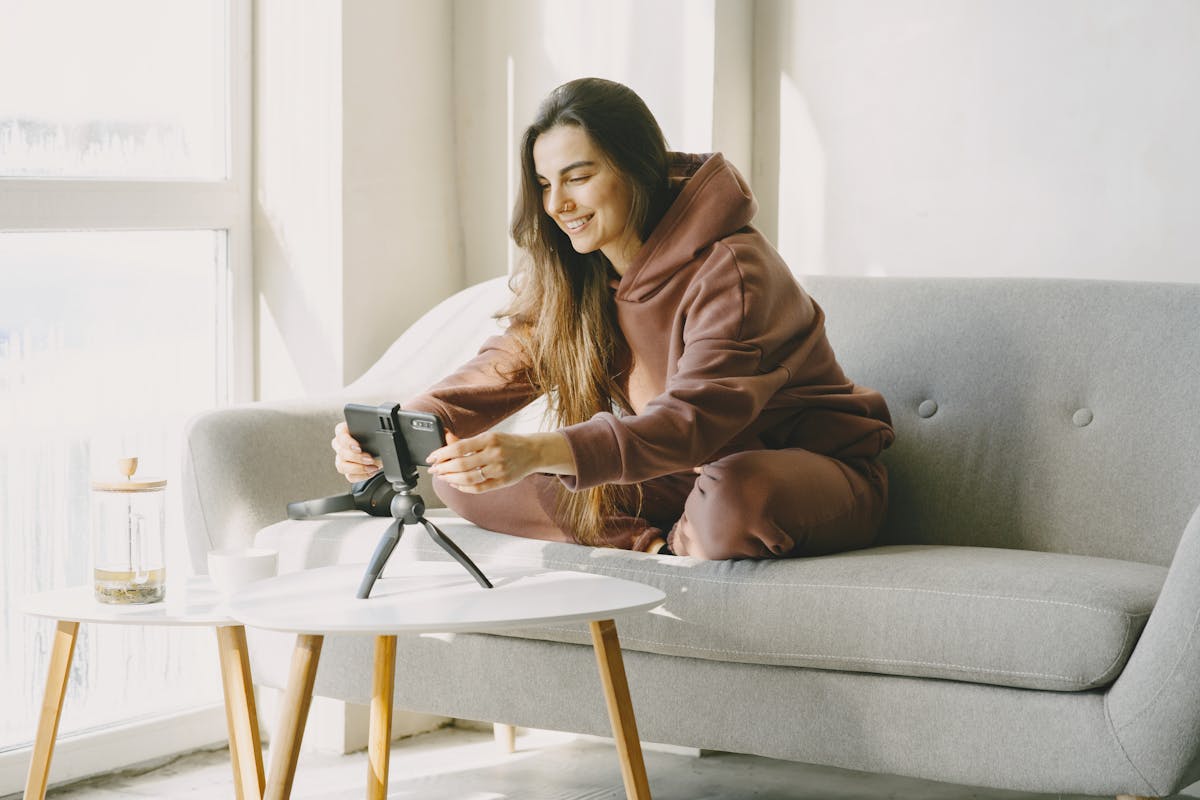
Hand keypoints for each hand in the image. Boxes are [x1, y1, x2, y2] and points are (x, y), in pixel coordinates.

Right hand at [331, 421, 381, 482]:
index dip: (348, 442)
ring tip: (371, 467)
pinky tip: (370, 472)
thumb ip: (372, 437)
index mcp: (344, 431)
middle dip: (357, 458)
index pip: (340, 434)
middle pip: (341, 453)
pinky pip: (349, 476)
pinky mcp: (346, 471)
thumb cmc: (373, 440)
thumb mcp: (373, 435)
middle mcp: (340, 445)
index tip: (358, 448)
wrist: (378, 451)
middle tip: (369, 459)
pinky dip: (361, 476)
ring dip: (358, 469)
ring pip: (342, 466)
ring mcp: (341, 459)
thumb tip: (378, 447)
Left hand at [427, 431, 574, 493]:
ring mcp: (499, 469)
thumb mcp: (488, 436)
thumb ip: (466, 441)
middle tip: (434, 469)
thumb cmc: (508, 443)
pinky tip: (456, 484)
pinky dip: (464, 487)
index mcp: (489, 439)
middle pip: (461, 464)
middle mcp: (494, 454)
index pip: (459, 447)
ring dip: (451, 479)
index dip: (442, 454)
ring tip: (443, 477)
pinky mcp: (502, 481)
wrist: (533, 452)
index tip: (431, 457)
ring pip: (468, 478)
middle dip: (443, 468)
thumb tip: (445, 438)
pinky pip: (478, 488)